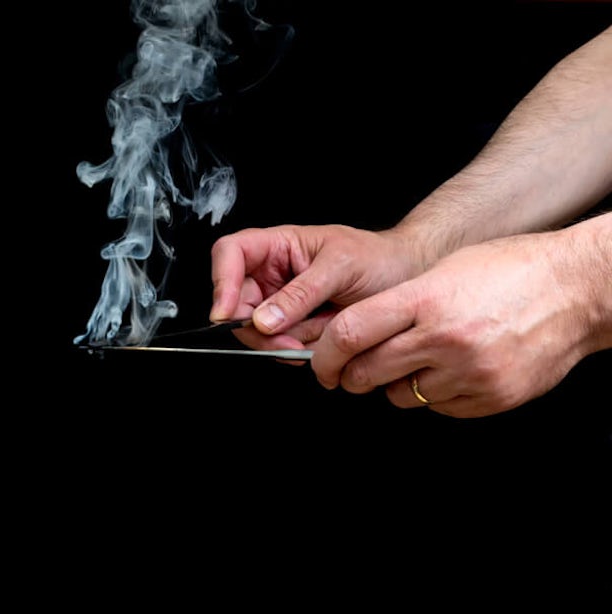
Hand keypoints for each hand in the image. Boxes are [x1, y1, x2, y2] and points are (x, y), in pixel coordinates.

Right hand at [209, 224, 424, 351]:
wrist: (408, 280)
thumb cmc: (379, 259)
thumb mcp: (341, 268)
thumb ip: (301, 294)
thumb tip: (263, 319)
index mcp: (278, 246)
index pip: (230, 254)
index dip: (222, 282)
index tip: (226, 313)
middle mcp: (273, 273)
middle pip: (236, 301)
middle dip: (255, 327)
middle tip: (283, 341)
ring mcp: (280, 302)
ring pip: (255, 330)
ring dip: (280, 341)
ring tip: (318, 334)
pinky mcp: (293, 327)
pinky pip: (277, 344)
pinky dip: (294, 350)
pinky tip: (318, 341)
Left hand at [310, 230, 599, 416]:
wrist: (577, 288)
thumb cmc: (509, 270)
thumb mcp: (443, 271)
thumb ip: (398, 305)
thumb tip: (352, 338)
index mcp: (425, 299)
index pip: (349, 333)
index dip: (325, 355)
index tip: (321, 364)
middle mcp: (445, 338)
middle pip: (367, 372)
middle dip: (351, 376)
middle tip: (354, 371)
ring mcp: (470, 372)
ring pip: (401, 396)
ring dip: (397, 385)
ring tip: (421, 360)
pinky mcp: (492, 397)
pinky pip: (439, 408)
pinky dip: (436, 395)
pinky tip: (454, 370)